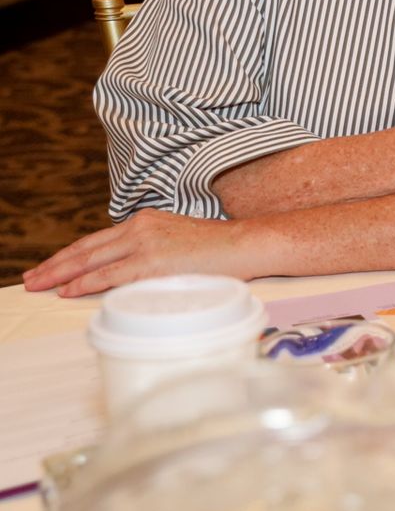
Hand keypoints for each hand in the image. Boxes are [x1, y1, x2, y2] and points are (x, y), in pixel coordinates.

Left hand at [23, 210, 261, 297]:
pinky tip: (68, 290)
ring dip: (60, 274)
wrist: (247, 244)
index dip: (69, 254)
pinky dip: (85, 283)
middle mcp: (140, 227)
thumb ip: (151, 251)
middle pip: (86, 248)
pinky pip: (110, 275)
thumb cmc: (220, 248)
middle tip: (30, 278)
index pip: (96, 240)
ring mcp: (146, 244)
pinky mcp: (154, 262)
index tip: (49, 266)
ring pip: (91, 260)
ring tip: (38, 285)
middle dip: (55, 264)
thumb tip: (131, 272)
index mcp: (145, 221)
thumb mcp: (178, 240)